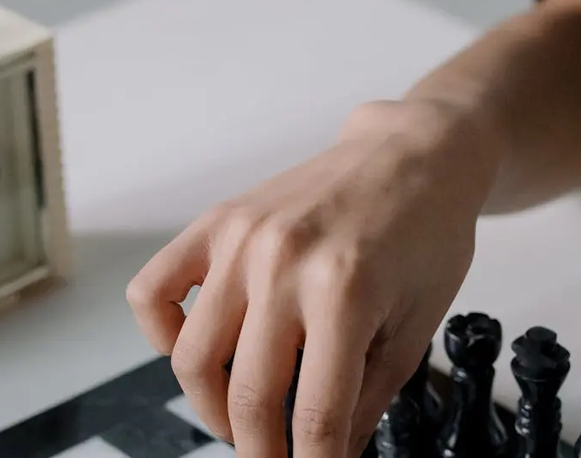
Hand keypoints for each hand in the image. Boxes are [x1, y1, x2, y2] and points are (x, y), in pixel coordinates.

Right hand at [127, 100, 499, 456]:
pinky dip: (161, 334)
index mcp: (344, 292)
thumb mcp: (417, 324)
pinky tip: (203, 350)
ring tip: (241, 419)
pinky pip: (153, 291)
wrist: (413, 154)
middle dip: (261, 451)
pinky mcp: (218, 221)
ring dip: (211, 409)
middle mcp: (282, 263)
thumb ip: (369, 397)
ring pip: (191, 357)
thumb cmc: (427, 232)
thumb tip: (333, 452)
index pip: (315, 417)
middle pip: (247, 396)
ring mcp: (242, 239)